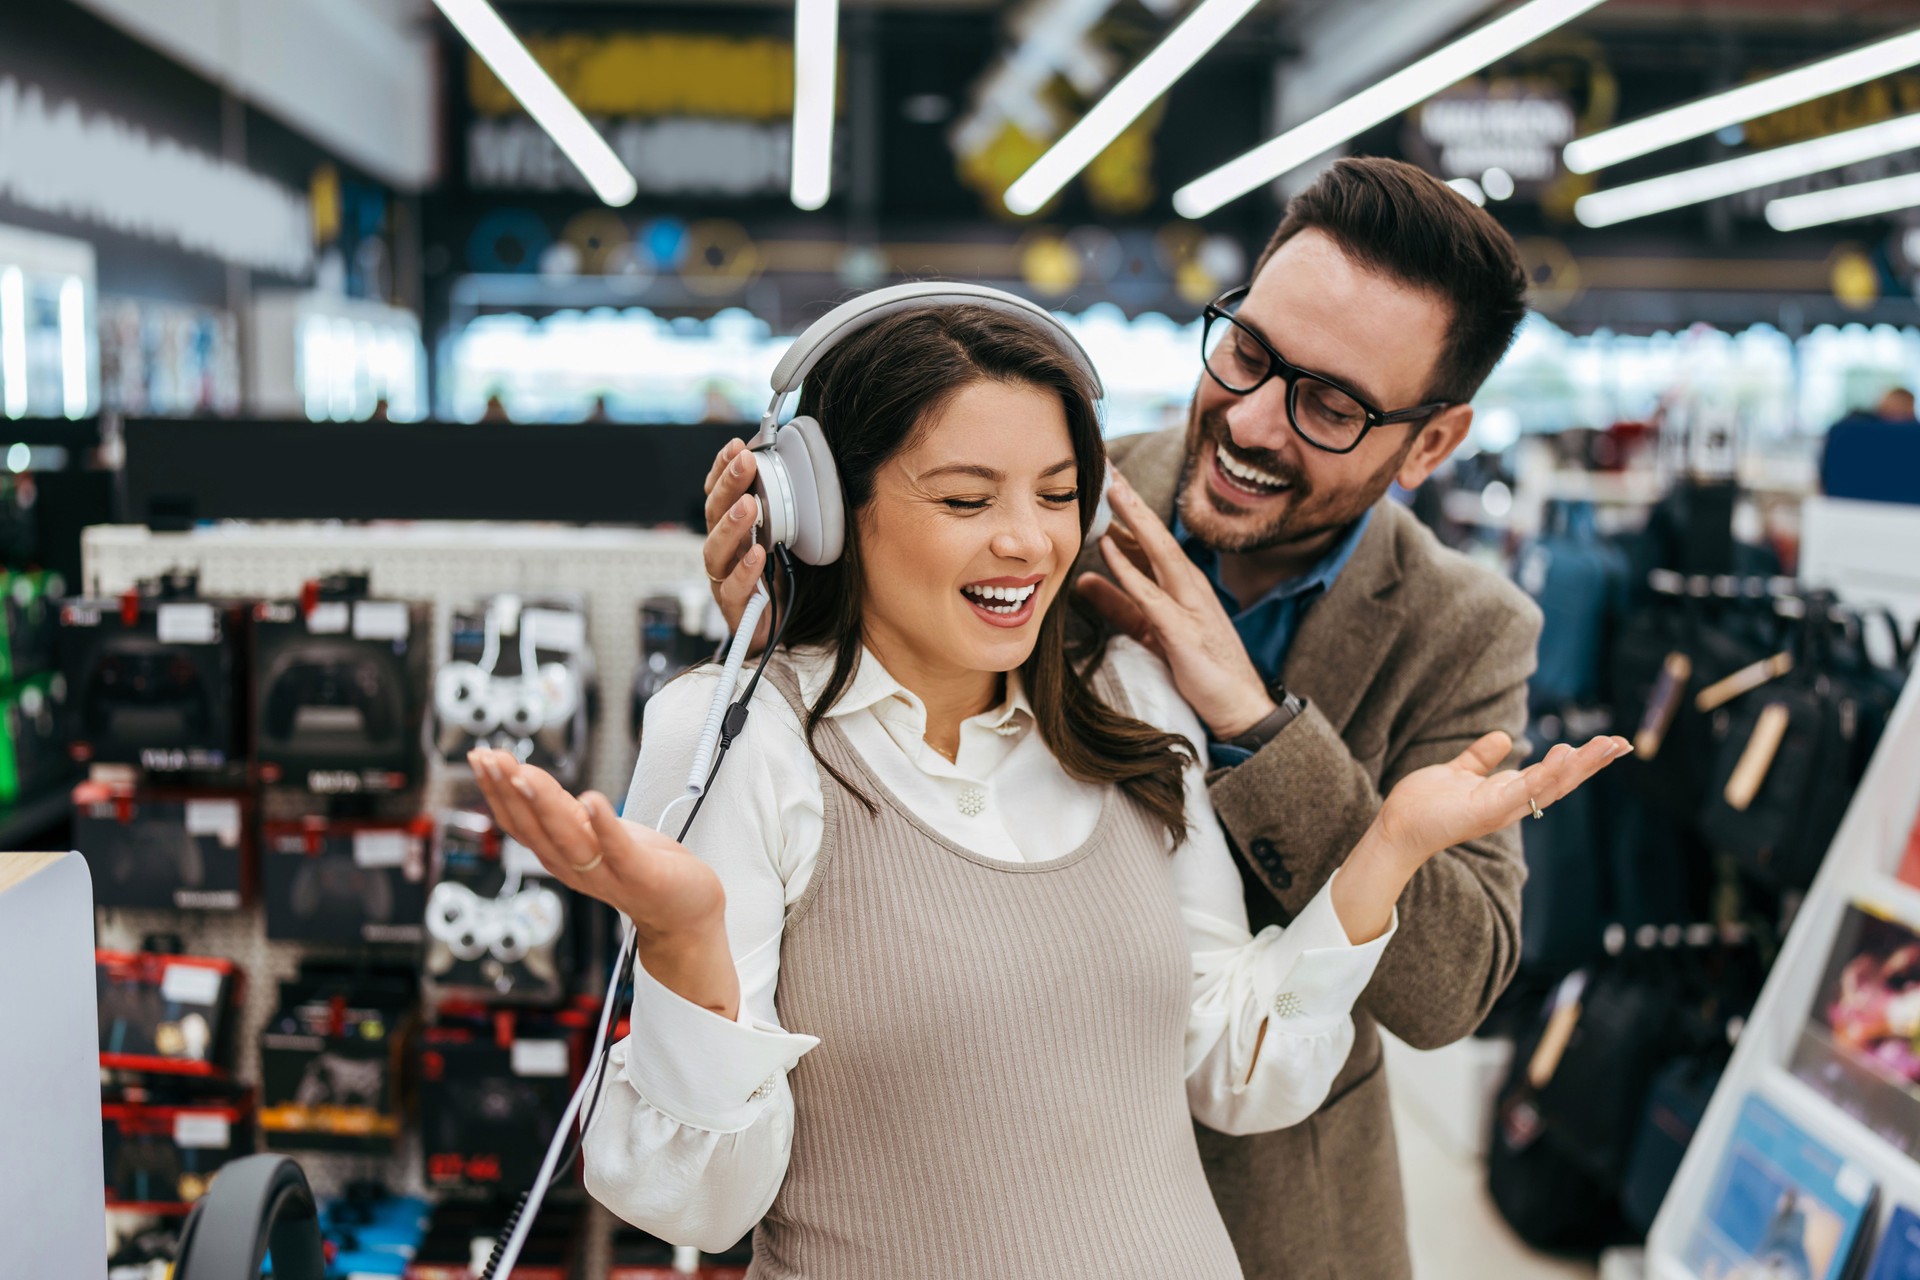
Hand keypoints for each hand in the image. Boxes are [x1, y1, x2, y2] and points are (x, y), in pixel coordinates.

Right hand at [467, 747, 737, 1017]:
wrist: (684, 912)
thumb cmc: (640, 867)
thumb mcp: (594, 832)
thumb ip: (565, 814)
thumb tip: (529, 780)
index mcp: (560, 854)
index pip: (518, 822)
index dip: (497, 791)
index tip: (481, 756)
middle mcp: (574, 867)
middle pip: (535, 828)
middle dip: (510, 791)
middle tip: (491, 757)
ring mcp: (606, 873)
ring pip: (568, 838)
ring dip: (545, 804)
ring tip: (526, 773)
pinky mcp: (640, 875)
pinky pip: (618, 849)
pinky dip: (604, 825)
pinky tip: (592, 799)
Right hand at [702, 438, 769, 646]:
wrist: (781, 631)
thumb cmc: (781, 579)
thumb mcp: (786, 537)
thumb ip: (786, 509)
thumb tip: (804, 468)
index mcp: (732, 530)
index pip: (719, 493)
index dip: (723, 469)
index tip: (737, 446)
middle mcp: (723, 551)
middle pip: (714, 514)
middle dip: (728, 485)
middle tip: (744, 463)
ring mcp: (723, 579)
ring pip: (716, 549)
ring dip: (732, 524)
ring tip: (749, 504)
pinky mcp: (734, 608)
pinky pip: (732, 589)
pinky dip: (744, 571)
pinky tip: (758, 554)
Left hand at [1074, 473, 1274, 738]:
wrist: (1238, 707)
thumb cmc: (1199, 667)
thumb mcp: (1149, 629)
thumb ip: (1117, 603)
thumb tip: (1083, 580)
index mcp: (1181, 584)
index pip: (1151, 539)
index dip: (1128, 510)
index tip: (1106, 479)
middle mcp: (1188, 585)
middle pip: (1156, 535)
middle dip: (1132, 501)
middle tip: (1108, 466)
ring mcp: (1189, 605)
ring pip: (1158, 553)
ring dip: (1133, 521)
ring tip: (1111, 491)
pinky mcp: (1182, 631)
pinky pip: (1150, 595)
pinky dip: (1129, 570)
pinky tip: (1110, 549)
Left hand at [1372, 732, 1630, 873]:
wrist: (1397, 828)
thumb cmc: (1426, 805)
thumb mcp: (1459, 773)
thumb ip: (1481, 758)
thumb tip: (1505, 737)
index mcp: (1507, 794)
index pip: (1552, 776)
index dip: (1580, 761)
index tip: (1608, 744)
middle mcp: (1511, 804)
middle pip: (1561, 782)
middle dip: (1591, 764)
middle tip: (1621, 744)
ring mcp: (1501, 809)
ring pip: (1549, 786)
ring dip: (1578, 767)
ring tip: (1604, 747)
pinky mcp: (1486, 811)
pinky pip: (1522, 791)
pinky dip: (1545, 775)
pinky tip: (1565, 757)